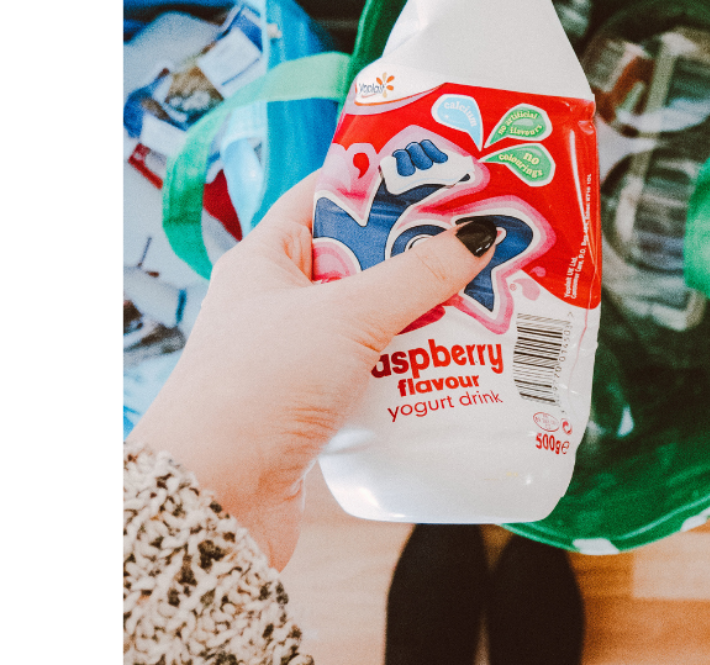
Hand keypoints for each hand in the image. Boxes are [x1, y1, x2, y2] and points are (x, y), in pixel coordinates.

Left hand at [126, 171, 496, 568]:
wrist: (217, 497)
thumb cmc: (258, 388)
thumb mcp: (346, 316)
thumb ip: (414, 276)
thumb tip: (475, 237)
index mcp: (266, 259)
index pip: (327, 197)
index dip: (383, 184)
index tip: (445, 179)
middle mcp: (278, 303)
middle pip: (360, 261)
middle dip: (418, 257)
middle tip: (481, 247)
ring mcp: (296, 356)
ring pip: (373, 321)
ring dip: (422, 318)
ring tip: (484, 304)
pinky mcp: (316, 406)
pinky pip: (375, 372)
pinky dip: (411, 368)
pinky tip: (453, 366)